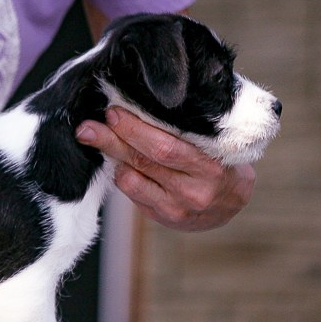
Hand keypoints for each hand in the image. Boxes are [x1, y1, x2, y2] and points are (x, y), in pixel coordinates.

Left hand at [76, 107, 255, 230]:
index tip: (114, 112)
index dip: (135, 130)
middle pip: (143, 162)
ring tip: (98, 138)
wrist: (232, 205)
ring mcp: (175, 209)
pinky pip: (132, 193)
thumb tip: (146, 104)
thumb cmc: (223, 163)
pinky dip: (121, 173)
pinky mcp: (161, 218)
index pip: (166, 148)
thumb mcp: (219, 145)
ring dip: (111, 158)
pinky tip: (118, 159)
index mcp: (211, 168)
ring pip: (131, 180)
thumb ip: (191, 130)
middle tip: (88, 127)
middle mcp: (193, 192)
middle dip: (112, 141)